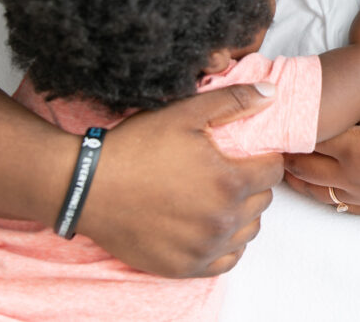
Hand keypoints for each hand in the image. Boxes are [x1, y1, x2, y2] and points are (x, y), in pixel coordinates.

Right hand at [76, 86, 283, 277]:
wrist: (86, 187)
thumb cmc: (135, 148)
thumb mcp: (185, 113)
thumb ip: (233, 101)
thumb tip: (270, 93)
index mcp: (229, 182)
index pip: (273, 171)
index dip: (264, 157)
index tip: (248, 153)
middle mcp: (221, 220)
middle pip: (263, 200)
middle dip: (252, 183)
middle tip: (228, 170)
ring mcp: (204, 247)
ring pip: (248, 231)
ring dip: (242, 213)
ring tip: (219, 196)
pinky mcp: (184, 266)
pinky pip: (226, 260)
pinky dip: (225, 244)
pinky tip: (210, 225)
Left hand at [283, 97, 359, 213]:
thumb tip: (336, 113)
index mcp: (354, 150)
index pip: (307, 140)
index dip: (287, 129)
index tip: (272, 118)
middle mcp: (353, 178)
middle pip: (304, 169)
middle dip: (284, 155)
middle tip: (269, 141)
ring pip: (317, 192)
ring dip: (297, 178)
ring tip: (283, 165)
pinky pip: (340, 205)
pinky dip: (322, 195)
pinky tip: (318, 187)